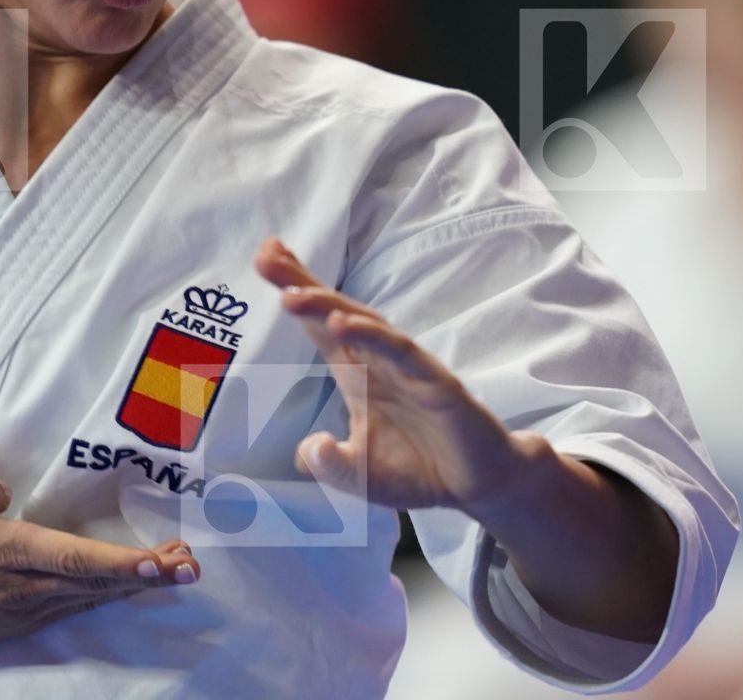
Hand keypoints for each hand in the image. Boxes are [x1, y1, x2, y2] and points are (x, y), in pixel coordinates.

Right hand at [0, 472, 200, 656]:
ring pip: (91, 596)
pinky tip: (131, 584)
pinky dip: (108, 593)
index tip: (157, 562)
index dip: (120, 563)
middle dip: (149, 574)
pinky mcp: (20, 619)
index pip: (74, 559)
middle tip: (192, 565)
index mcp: (8, 551)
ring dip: (135, 582)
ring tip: (177, 567)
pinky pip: (75, 605)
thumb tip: (6, 491)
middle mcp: (24, 585)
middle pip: (97, 581)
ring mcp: (24, 607)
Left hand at [253, 236, 524, 512]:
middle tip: (267, 255)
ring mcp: (409, 369)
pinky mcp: (436, 384)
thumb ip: (331, 466)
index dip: (296, 292)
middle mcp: (380, 363)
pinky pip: (402, 353)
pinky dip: (372, 337)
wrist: (477, 487)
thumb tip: (307, 451)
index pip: (321, 325)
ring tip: (292, 294)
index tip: (265, 258)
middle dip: (302, 284)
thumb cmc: (419, 471)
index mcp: (359, 375)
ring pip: (366, 326)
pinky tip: (343, 324)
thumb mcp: (361, 478)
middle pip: (337, 313)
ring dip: (329, 307)